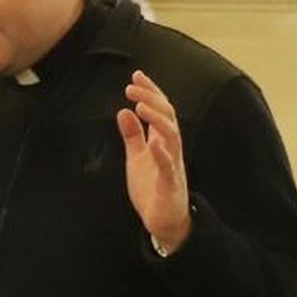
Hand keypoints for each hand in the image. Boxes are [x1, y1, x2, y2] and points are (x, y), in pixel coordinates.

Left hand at [116, 70, 190, 252]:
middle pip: (167, 115)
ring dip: (157, 119)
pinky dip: (164, 154)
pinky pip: (170, 166)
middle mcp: (170, 148)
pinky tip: (155, 144)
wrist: (163, 220)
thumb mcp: (137, 157)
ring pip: (172, 135)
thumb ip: (132, 136)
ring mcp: (173, 164)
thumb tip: (123, 112)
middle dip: (151, 98)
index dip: (150, 92)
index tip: (136, 76)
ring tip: (140, 106)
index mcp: (162, 141)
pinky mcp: (170, 183)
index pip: (159, 109)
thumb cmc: (152, 188)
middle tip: (132, 86)